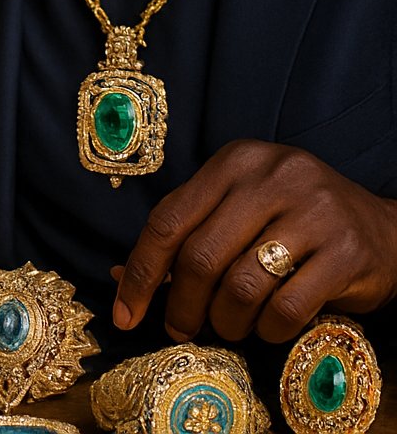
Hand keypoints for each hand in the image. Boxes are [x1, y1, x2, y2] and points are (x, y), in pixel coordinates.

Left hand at [113, 139, 396, 342]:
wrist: (380, 227)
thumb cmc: (289, 219)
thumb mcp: (234, 210)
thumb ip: (185, 235)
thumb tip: (121, 274)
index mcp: (234, 162)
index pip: (168, 220)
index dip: (140, 272)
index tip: (124, 312)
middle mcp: (271, 177)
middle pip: (200, 256)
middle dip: (181, 305)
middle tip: (179, 328)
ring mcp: (312, 212)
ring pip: (241, 285)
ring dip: (225, 321)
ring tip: (227, 327)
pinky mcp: (346, 252)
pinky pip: (287, 307)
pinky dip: (267, 330)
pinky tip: (266, 327)